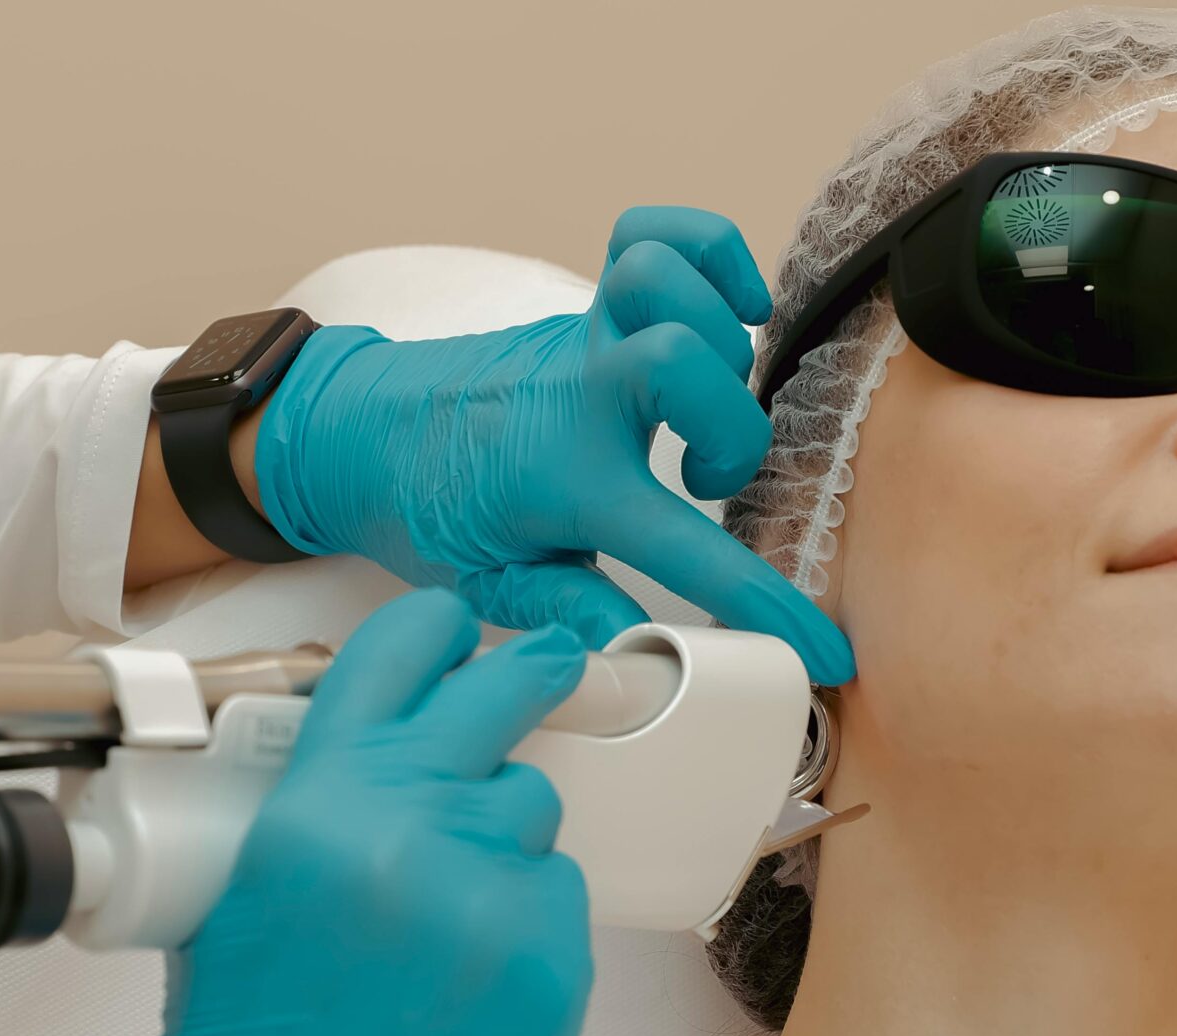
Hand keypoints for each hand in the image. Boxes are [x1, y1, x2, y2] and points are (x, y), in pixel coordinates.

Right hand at [59, 589, 594, 1035]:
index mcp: (314, 810)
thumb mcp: (237, 906)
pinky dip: (526, 926)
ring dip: (505, 841)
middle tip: (545, 668)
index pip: (394, 660)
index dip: (434, 632)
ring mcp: (493, 904)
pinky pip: (560, 905)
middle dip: (529, 675)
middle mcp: (410, 836)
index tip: (458, 629)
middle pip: (502, 701)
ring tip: (445, 920)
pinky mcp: (552, 973)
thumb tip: (381, 772)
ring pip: (535, 816)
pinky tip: (470, 988)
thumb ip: (314, 818)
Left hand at [252, 207, 854, 684]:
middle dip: (733, 430)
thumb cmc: (425, 508)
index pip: (687, 551)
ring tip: (708, 398)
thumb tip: (645, 661)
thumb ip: (572, 616)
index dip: (767, 607)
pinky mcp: (585, 307)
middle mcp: (580, 397)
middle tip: (705, 484)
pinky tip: (729, 306)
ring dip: (714, 332)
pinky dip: (706, 252)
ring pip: (664, 280)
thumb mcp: (492, 586)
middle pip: (686, 360)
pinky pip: (651, 233)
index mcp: (566, 483)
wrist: (354, 432)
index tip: (822, 653)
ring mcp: (585, 341)